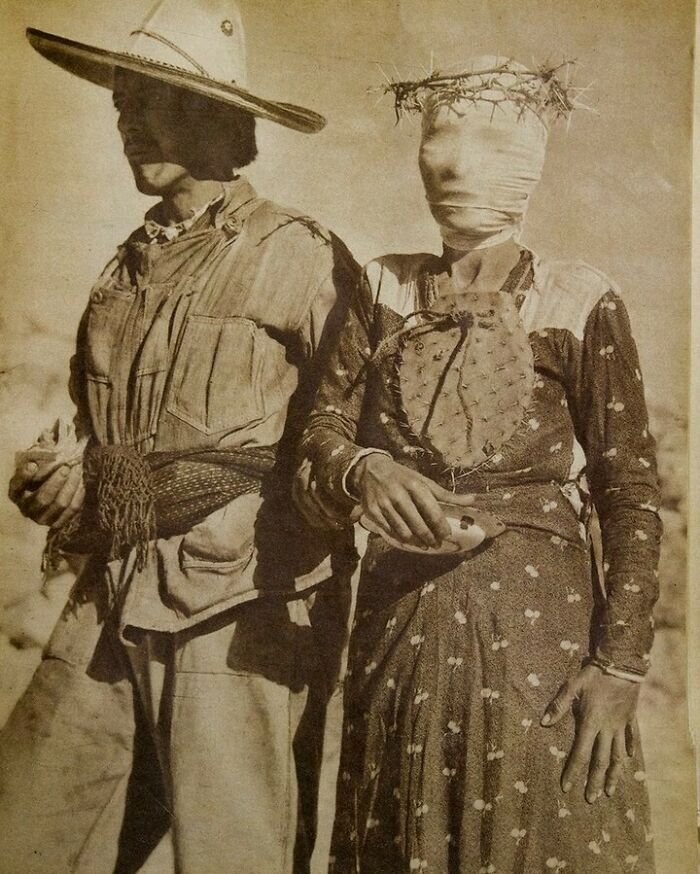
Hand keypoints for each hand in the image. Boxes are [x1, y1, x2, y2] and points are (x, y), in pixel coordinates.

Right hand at [8, 461, 84, 528]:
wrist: (49, 493)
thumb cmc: (40, 476)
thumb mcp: (35, 465)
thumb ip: (40, 454)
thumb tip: (49, 443)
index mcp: (16, 493)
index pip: (17, 486)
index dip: (25, 476)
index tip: (33, 465)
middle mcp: (26, 508)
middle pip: (43, 499)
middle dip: (57, 482)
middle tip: (66, 468)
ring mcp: (42, 518)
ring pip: (60, 504)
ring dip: (71, 486)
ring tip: (77, 471)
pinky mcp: (57, 523)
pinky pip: (72, 510)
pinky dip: (78, 495)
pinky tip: (81, 483)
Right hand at [349, 453, 474, 547]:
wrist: (371, 469)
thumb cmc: (403, 477)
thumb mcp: (424, 481)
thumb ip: (447, 494)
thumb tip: (473, 501)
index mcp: (414, 485)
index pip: (431, 510)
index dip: (440, 526)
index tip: (447, 535)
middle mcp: (398, 494)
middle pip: (417, 524)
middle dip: (429, 538)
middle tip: (436, 544)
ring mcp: (383, 504)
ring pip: (403, 531)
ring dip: (416, 541)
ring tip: (424, 545)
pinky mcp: (372, 512)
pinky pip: (389, 531)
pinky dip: (400, 538)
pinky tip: (408, 540)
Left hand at [541, 663, 638, 802]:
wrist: (622, 665)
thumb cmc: (594, 675)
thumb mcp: (572, 686)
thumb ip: (558, 705)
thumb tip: (543, 722)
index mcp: (591, 723)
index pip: (580, 754)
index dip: (573, 771)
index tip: (566, 787)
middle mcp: (607, 729)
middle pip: (601, 761)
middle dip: (594, 782)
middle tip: (590, 799)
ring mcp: (621, 726)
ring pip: (618, 756)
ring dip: (613, 775)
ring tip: (609, 791)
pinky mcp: (630, 719)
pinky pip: (630, 738)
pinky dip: (628, 749)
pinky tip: (628, 759)